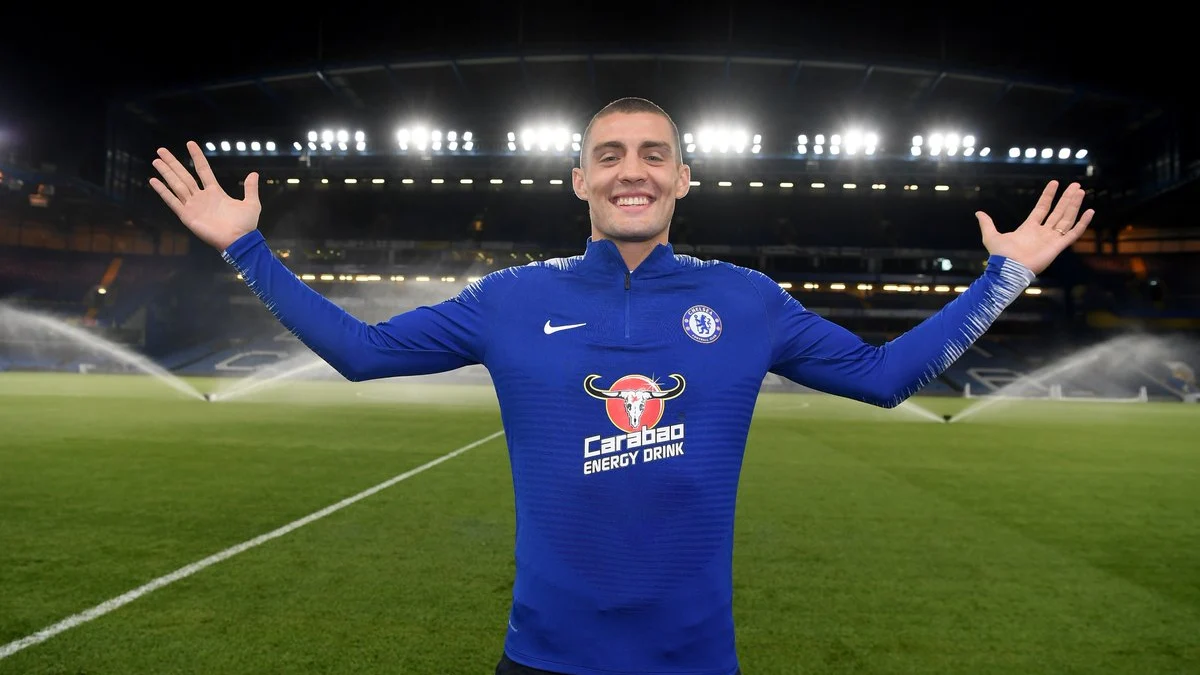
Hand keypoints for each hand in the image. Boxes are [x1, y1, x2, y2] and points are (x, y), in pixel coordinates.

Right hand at [149, 141, 260, 250]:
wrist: (239, 240)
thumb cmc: (245, 225)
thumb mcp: (251, 203)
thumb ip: (250, 188)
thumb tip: (254, 174)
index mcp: (215, 192)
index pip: (203, 170)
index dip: (197, 157)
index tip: (190, 143)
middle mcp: (201, 197)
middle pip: (184, 175)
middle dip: (173, 163)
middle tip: (161, 150)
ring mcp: (193, 206)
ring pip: (176, 185)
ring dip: (166, 173)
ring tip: (156, 160)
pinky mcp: (187, 216)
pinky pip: (172, 201)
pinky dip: (163, 191)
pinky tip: (153, 181)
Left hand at [975, 180, 1093, 274]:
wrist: (1008, 269)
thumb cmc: (1000, 255)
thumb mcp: (991, 236)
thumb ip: (987, 224)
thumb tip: (978, 213)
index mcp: (1029, 228)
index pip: (1042, 208)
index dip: (1048, 196)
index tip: (1055, 183)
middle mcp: (1042, 232)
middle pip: (1058, 211)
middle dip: (1066, 198)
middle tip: (1076, 185)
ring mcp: (1051, 239)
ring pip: (1066, 218)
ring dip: (1074, 205)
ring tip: (1080, 191)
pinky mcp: (1058, 246)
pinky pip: (1074, 233)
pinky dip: (1082, 223)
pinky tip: (1090, 212)